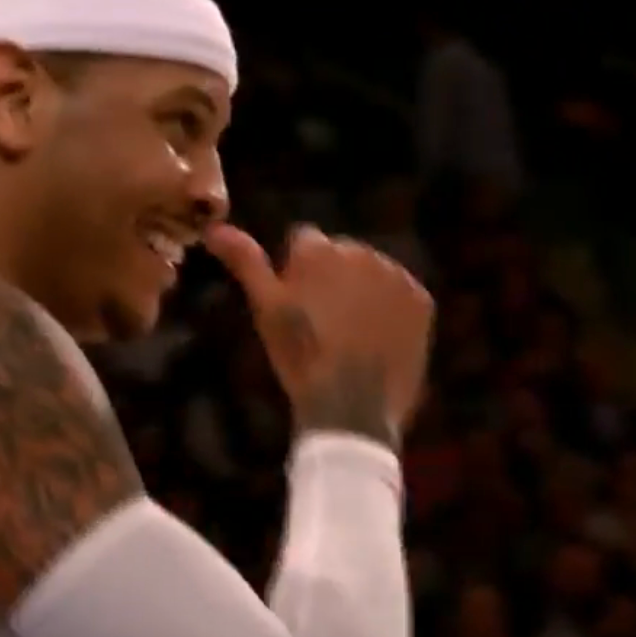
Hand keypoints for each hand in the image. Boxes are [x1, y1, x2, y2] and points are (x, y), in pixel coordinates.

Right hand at [204, 223, 432, 447]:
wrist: (352, 408)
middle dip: (332, 278)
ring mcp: (395, 275)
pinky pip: (401, 294)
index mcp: (319, 250)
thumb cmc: (300, 359)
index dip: (297, 273)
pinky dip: (391, 310)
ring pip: (372, 273)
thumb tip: (214, 228)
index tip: (297, 307)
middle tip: (322, 325)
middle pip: (341, 255)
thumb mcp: (266, 311)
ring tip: (350, 337)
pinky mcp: (421, 300)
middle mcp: (360, 251)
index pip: (304, 242)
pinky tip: (377, 341)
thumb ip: (245, 262)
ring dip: (362, 292)